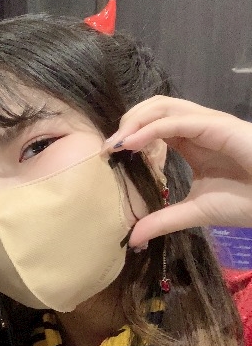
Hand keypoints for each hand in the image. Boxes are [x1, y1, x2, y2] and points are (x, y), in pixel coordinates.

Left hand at [103, 95, 251, 247]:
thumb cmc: (247, 203)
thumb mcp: (195, 212)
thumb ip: (164, 220)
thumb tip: (133, 239)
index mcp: (192, 142)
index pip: (153, 124)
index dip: (128, 134)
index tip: (107, 155)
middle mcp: (198, 127)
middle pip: (154, 106)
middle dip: (127, 121)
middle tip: (108, 146)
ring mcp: (208, 123)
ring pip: (163, 106)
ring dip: (134, 121)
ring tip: (116, 143)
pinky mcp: (218, 126)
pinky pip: (177, 121)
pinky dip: (150, 129)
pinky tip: (132, 144)